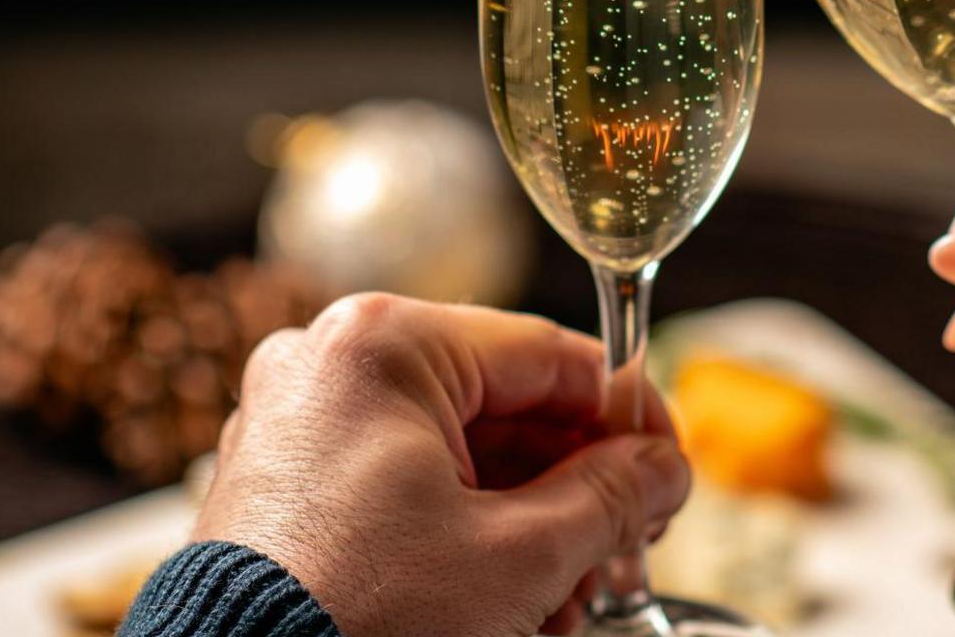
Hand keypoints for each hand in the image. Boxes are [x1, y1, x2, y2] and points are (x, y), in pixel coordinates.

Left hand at [194, 293, 688, 636]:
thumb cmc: (361, 620)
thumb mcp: (519, 556)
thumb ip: (611, 496)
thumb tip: (664, 469)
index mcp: (383, 345)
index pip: (546, 354)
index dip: (627, 414)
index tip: (671, 464)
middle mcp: (329, 362)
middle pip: (501, 406)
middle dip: (571, 491)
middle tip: (625, 550)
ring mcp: (296, 421)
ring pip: (454, 451)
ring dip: (525, 524)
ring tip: (565, 600)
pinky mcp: (283, 482)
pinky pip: (399, 482)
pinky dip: (460, 532)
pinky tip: (506, 599)